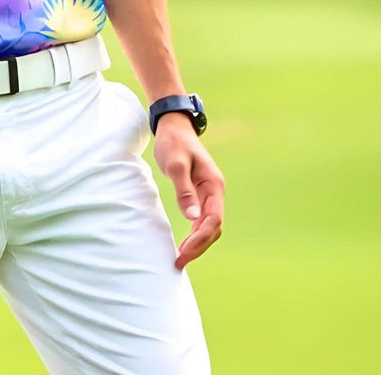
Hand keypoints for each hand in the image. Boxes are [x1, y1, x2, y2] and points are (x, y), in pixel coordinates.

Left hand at [153, 113, 224, 269]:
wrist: (174, 127)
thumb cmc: (174, 143)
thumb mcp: (175, 164)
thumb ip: (184, 190)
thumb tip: (192, 217)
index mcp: (214, 185)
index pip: (213, 219)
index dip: (200, 238)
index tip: (184, 252)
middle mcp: (216, 191)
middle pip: (213, 227)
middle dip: (199, 246)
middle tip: (180, 261)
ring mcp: (209, 193)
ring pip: (209, 225)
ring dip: (198, 242)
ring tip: (181, 257)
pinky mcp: (201, 193)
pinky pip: (202, 219)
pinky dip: (195, 233)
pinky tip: (185, 242)